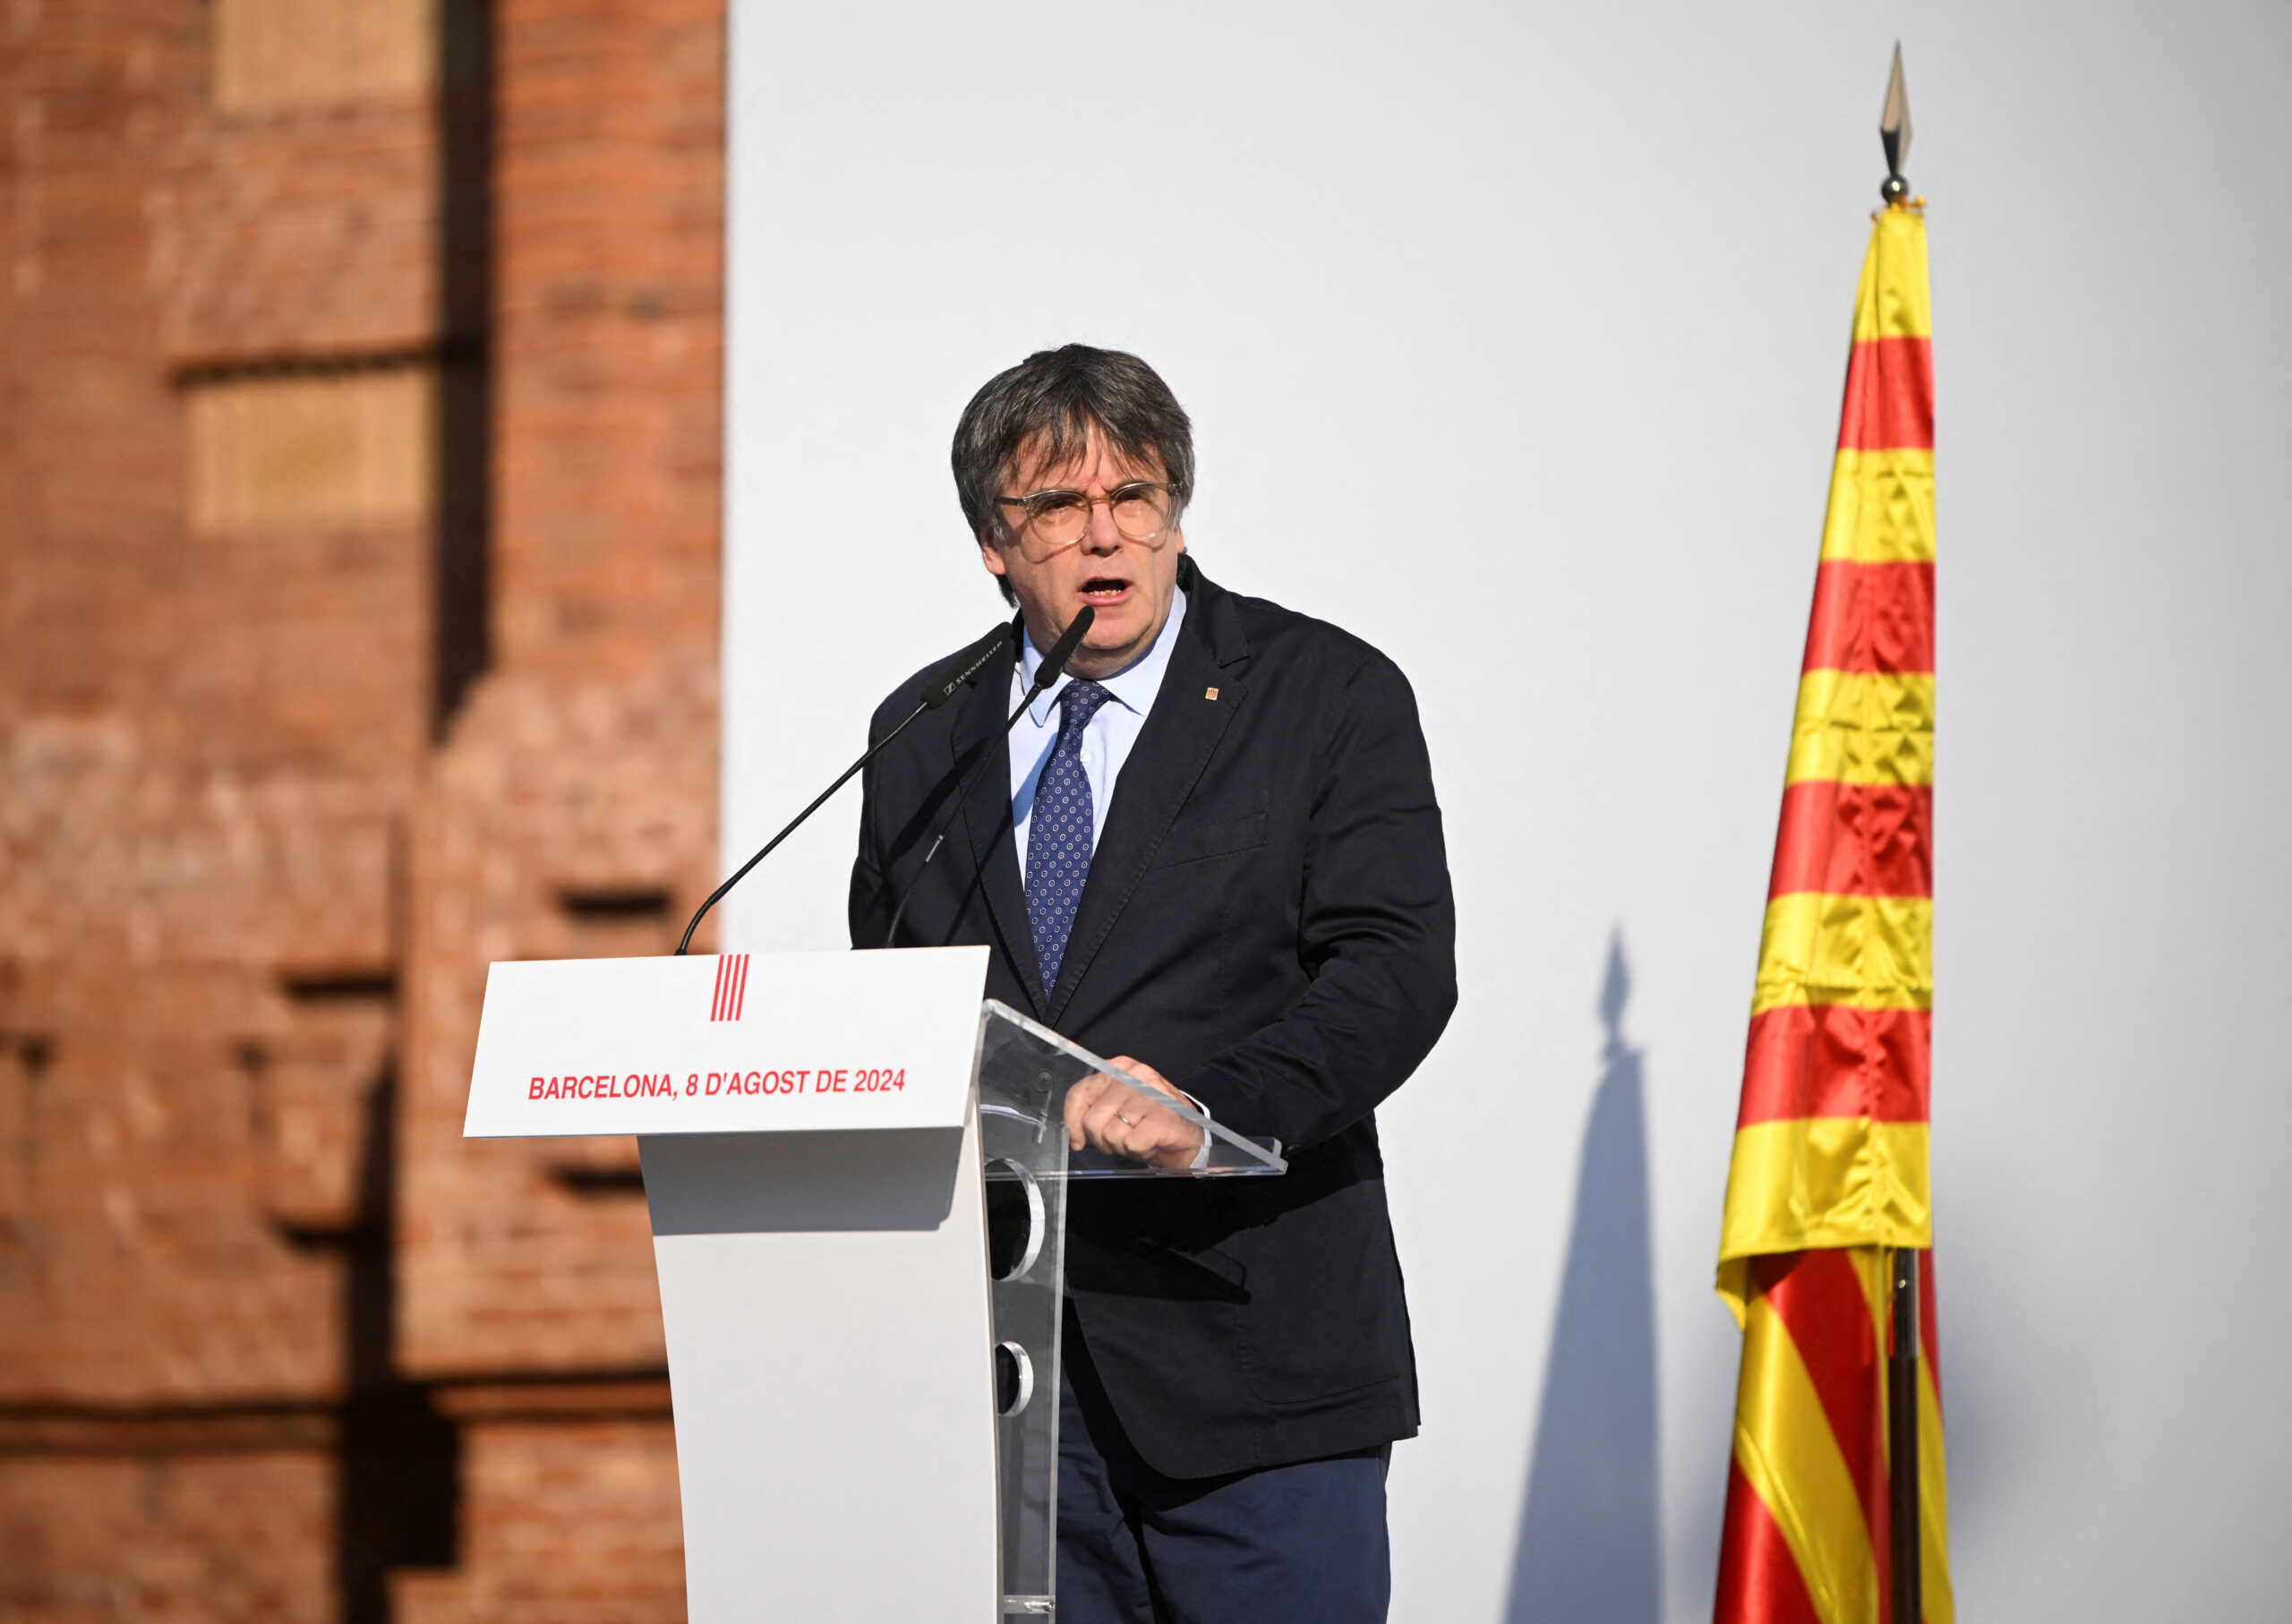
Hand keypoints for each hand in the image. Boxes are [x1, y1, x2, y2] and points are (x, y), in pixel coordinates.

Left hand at [1063, 1056, 1204, 1170]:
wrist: (1188, 1135)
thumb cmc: (1149, 1122)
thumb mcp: (1117, 1108)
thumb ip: (1094, 1109)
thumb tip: (1071, 1130)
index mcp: (1120, 1067)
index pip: (1080, 1092)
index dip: (1073, 1120)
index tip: (1077, 1138)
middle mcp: (1135, 1076)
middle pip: (1092, 1120)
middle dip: (1102, 1139)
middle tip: (1121, 1139)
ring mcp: (1150, 1095)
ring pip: (1110, 1135)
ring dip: (1122, 1146)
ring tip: (1138, 1139)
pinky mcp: (1162, 1117)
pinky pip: (1131, 1144)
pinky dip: (1139, 1151)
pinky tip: (1151, 1142)